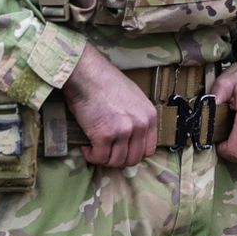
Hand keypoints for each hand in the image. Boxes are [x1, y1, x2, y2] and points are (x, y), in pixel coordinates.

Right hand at [63, 44, 158, 167]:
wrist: (87, 74)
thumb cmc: (106, 82)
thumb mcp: (134, 98)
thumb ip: (137, 117)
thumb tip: (131, 136)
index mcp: (149, 116)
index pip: (149, 149)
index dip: (134, 154)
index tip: (122, 151)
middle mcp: (140, 125)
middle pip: (133, 159)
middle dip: (118, 159)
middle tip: (106, 152)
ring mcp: (123, 131)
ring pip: (117, 161)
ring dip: (104, 159)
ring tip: (95, 149)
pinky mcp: (103, 135)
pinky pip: (100, 157)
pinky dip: (91, 156)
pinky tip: (86, 148)